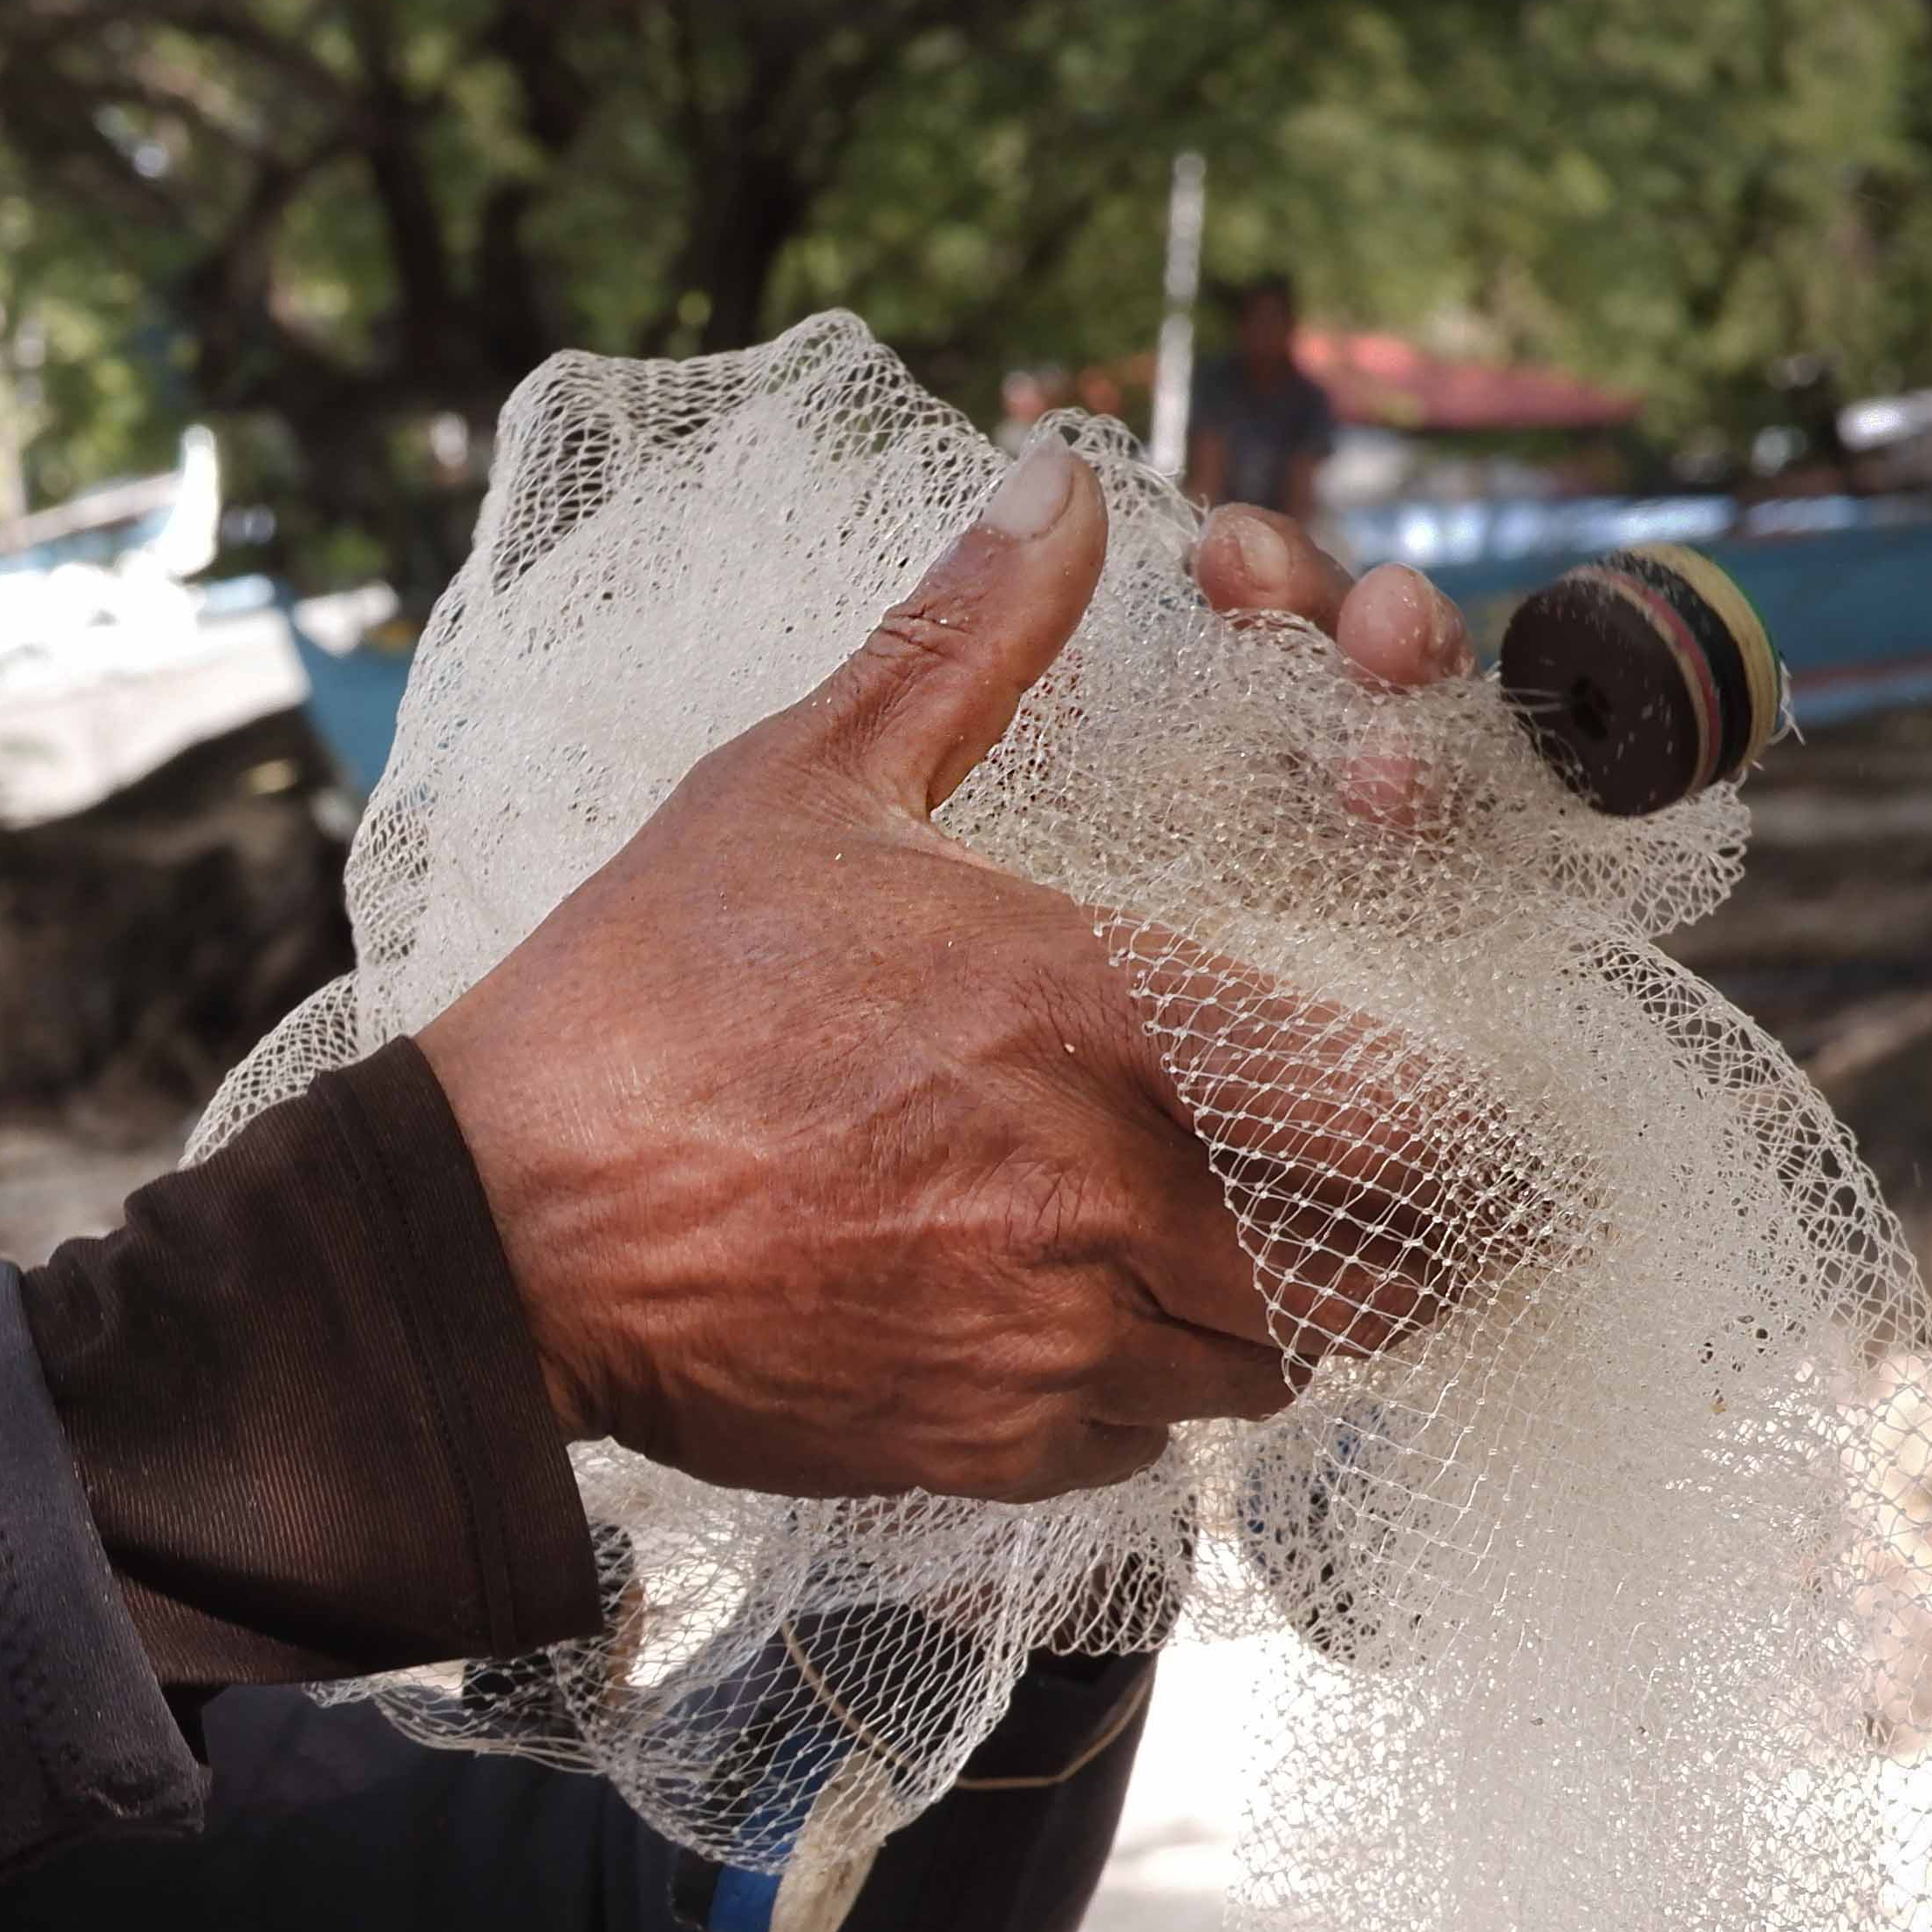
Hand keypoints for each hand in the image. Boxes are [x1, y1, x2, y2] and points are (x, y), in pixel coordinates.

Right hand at [415, 446, 1477, 1504]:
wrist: (489, 1234)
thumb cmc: (636, 1008)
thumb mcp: (796, 789)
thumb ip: (960, 644)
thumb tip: (1056, 487)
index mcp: (1095, 1013)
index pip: (1399, 1112)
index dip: (1441, 1119)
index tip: (1410, 1094)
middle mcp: (1106, 1194)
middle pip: (1380, 1272)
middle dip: (1379, 1232)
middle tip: (1332, 1181)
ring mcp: (1049, 1337)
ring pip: (1268, 1365)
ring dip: (1257, 1310)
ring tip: (1180, 1241)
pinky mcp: (980, 1444)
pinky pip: (1140, 1443)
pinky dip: (1131, 1394)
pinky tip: (1054, 1317)